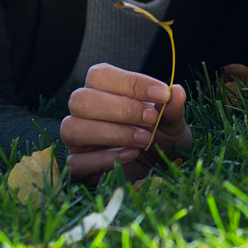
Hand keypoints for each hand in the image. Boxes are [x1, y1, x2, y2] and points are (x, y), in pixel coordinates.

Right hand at [59, 63, 189, 182]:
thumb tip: (175, 91)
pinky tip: (131, 155)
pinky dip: (105, 158)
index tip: (162, 95)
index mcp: (102, 90)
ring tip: (144, 140)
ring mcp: (77, 140)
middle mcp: (83, 112)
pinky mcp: (77, 167)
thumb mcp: (173, 123)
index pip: (100, 75)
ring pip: (72, 128)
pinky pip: (77, 162)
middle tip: (151, 120)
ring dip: (112, 133)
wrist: (158, 172)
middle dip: (120, 109)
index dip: (131, 83)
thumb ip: (172, 107)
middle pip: (81, 99)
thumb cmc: (161, 138)